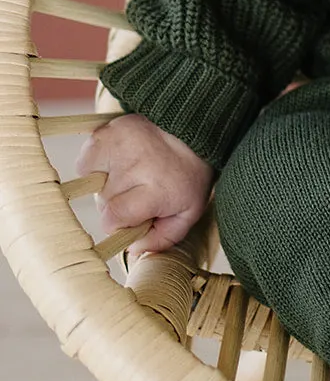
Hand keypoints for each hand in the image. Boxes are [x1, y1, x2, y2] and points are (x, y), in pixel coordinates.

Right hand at [79, 113, 214, 253]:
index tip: (136, 214)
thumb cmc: (189, 174)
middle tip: (139, 190)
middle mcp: (134, 167)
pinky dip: (96, 165)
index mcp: (156, 190)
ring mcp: (117, 146)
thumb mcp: (188, 212)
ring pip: (91, 182)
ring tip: (130, 175)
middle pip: (102, 203)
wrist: (192, 130)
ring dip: (107, 184)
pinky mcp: (106, 132)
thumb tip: (132, 249)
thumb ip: (163, 238)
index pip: (113, 220)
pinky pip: (85, 160)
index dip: (121, 222)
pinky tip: (118, 162)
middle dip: (117, 203)